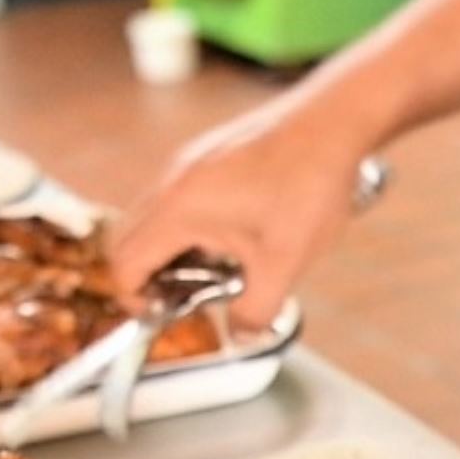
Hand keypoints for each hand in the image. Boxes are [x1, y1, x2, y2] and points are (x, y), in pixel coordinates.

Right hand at [110, 100, 367, 329]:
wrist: (335, 121)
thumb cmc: (308, 186)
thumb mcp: (284, 264)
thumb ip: (255, 311)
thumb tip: (240, 337)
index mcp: (179, 209)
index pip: (125, 263)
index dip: (133, 298)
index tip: (158, 317)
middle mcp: (172, 181)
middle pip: (128, 239)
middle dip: (147, 277)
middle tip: (184, 302)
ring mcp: (188, 163)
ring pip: (153, 218)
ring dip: (170, 252)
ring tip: (214, 274)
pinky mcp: (208, 155)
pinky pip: (177, 198)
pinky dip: (187, 228)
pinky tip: (233, 241)